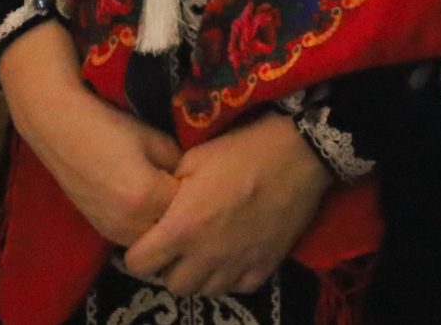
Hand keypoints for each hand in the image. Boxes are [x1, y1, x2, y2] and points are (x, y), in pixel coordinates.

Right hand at [0, 24, 181, 246]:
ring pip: (154, 238)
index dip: (201, 194)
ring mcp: (113, 230)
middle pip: (173, 230)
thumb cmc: (112, 128)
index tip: (208, 180)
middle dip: (185, 214)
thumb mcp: (156, 139)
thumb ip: (181, 164)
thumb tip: (199, 181)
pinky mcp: (101, 230)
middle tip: (195, 192)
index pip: (190, 208)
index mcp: (147, 196)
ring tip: (171, 195)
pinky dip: (148, 226)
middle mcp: (129, 222)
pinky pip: (135, 237)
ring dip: (166, 223)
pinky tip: (151, 203)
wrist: (61, 131)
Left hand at [121, 114, 333, 296]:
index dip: (140, 251)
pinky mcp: (266, 265)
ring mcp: (238, 263)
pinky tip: (236, 256)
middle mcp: (206, 255)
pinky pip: (240, 286)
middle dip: (171, 267)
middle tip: (181, 246)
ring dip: (202, 275)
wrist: (302, 151)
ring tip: (208, 253)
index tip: (151, 238)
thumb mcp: (196, 157)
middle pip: (173, 285)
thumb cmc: (244, 149)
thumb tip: (159, 204)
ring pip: (205, 291)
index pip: (138, 264)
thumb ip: (170, 188)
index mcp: (182, 227)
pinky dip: (234, 276)